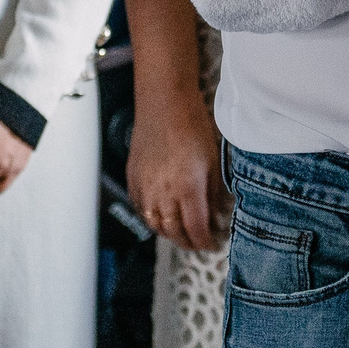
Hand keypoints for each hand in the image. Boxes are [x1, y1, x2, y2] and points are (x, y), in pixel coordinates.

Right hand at [130, 86, 230, 252]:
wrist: (164, 103)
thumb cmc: (192, 126)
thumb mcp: (213, 162)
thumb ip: (213, 194)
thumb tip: (215, 216)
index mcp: (186, 188)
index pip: (195, 229)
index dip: (205, 242)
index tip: (212, 244)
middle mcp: (162, 192)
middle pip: (173, 231)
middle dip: (188, 242)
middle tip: (198, 243)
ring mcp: (144, 187)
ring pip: (154, 224)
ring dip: (169, 234)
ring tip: (182, 234)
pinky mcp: (133, 179)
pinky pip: (140, 208)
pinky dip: (152, 218)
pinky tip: (162, 217)